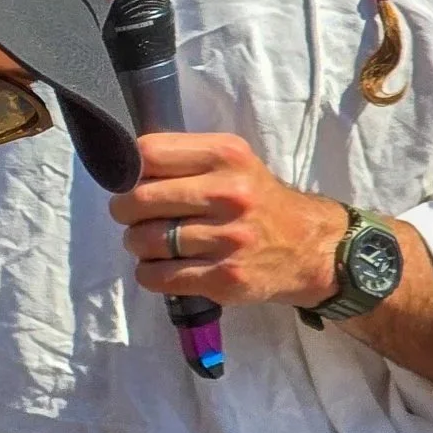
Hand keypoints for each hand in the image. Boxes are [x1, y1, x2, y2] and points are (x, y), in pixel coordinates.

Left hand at [109, 132, 344, 310]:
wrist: (310, 247)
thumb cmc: (257, 199)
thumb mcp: (231, 161)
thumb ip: (183, 158)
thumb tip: (122, 167)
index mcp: (225, 155)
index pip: (148, 153)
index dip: (128, 169)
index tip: (130, 181)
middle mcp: (229, 194)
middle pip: (139, 199)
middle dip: (125, 210)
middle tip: (132, 216)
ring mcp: (228, 239)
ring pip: (144, 240)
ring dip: (137, 243)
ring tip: (151, 241)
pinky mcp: (225, 278)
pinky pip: (158, 276)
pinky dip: (148, 273)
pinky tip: (162, 266)